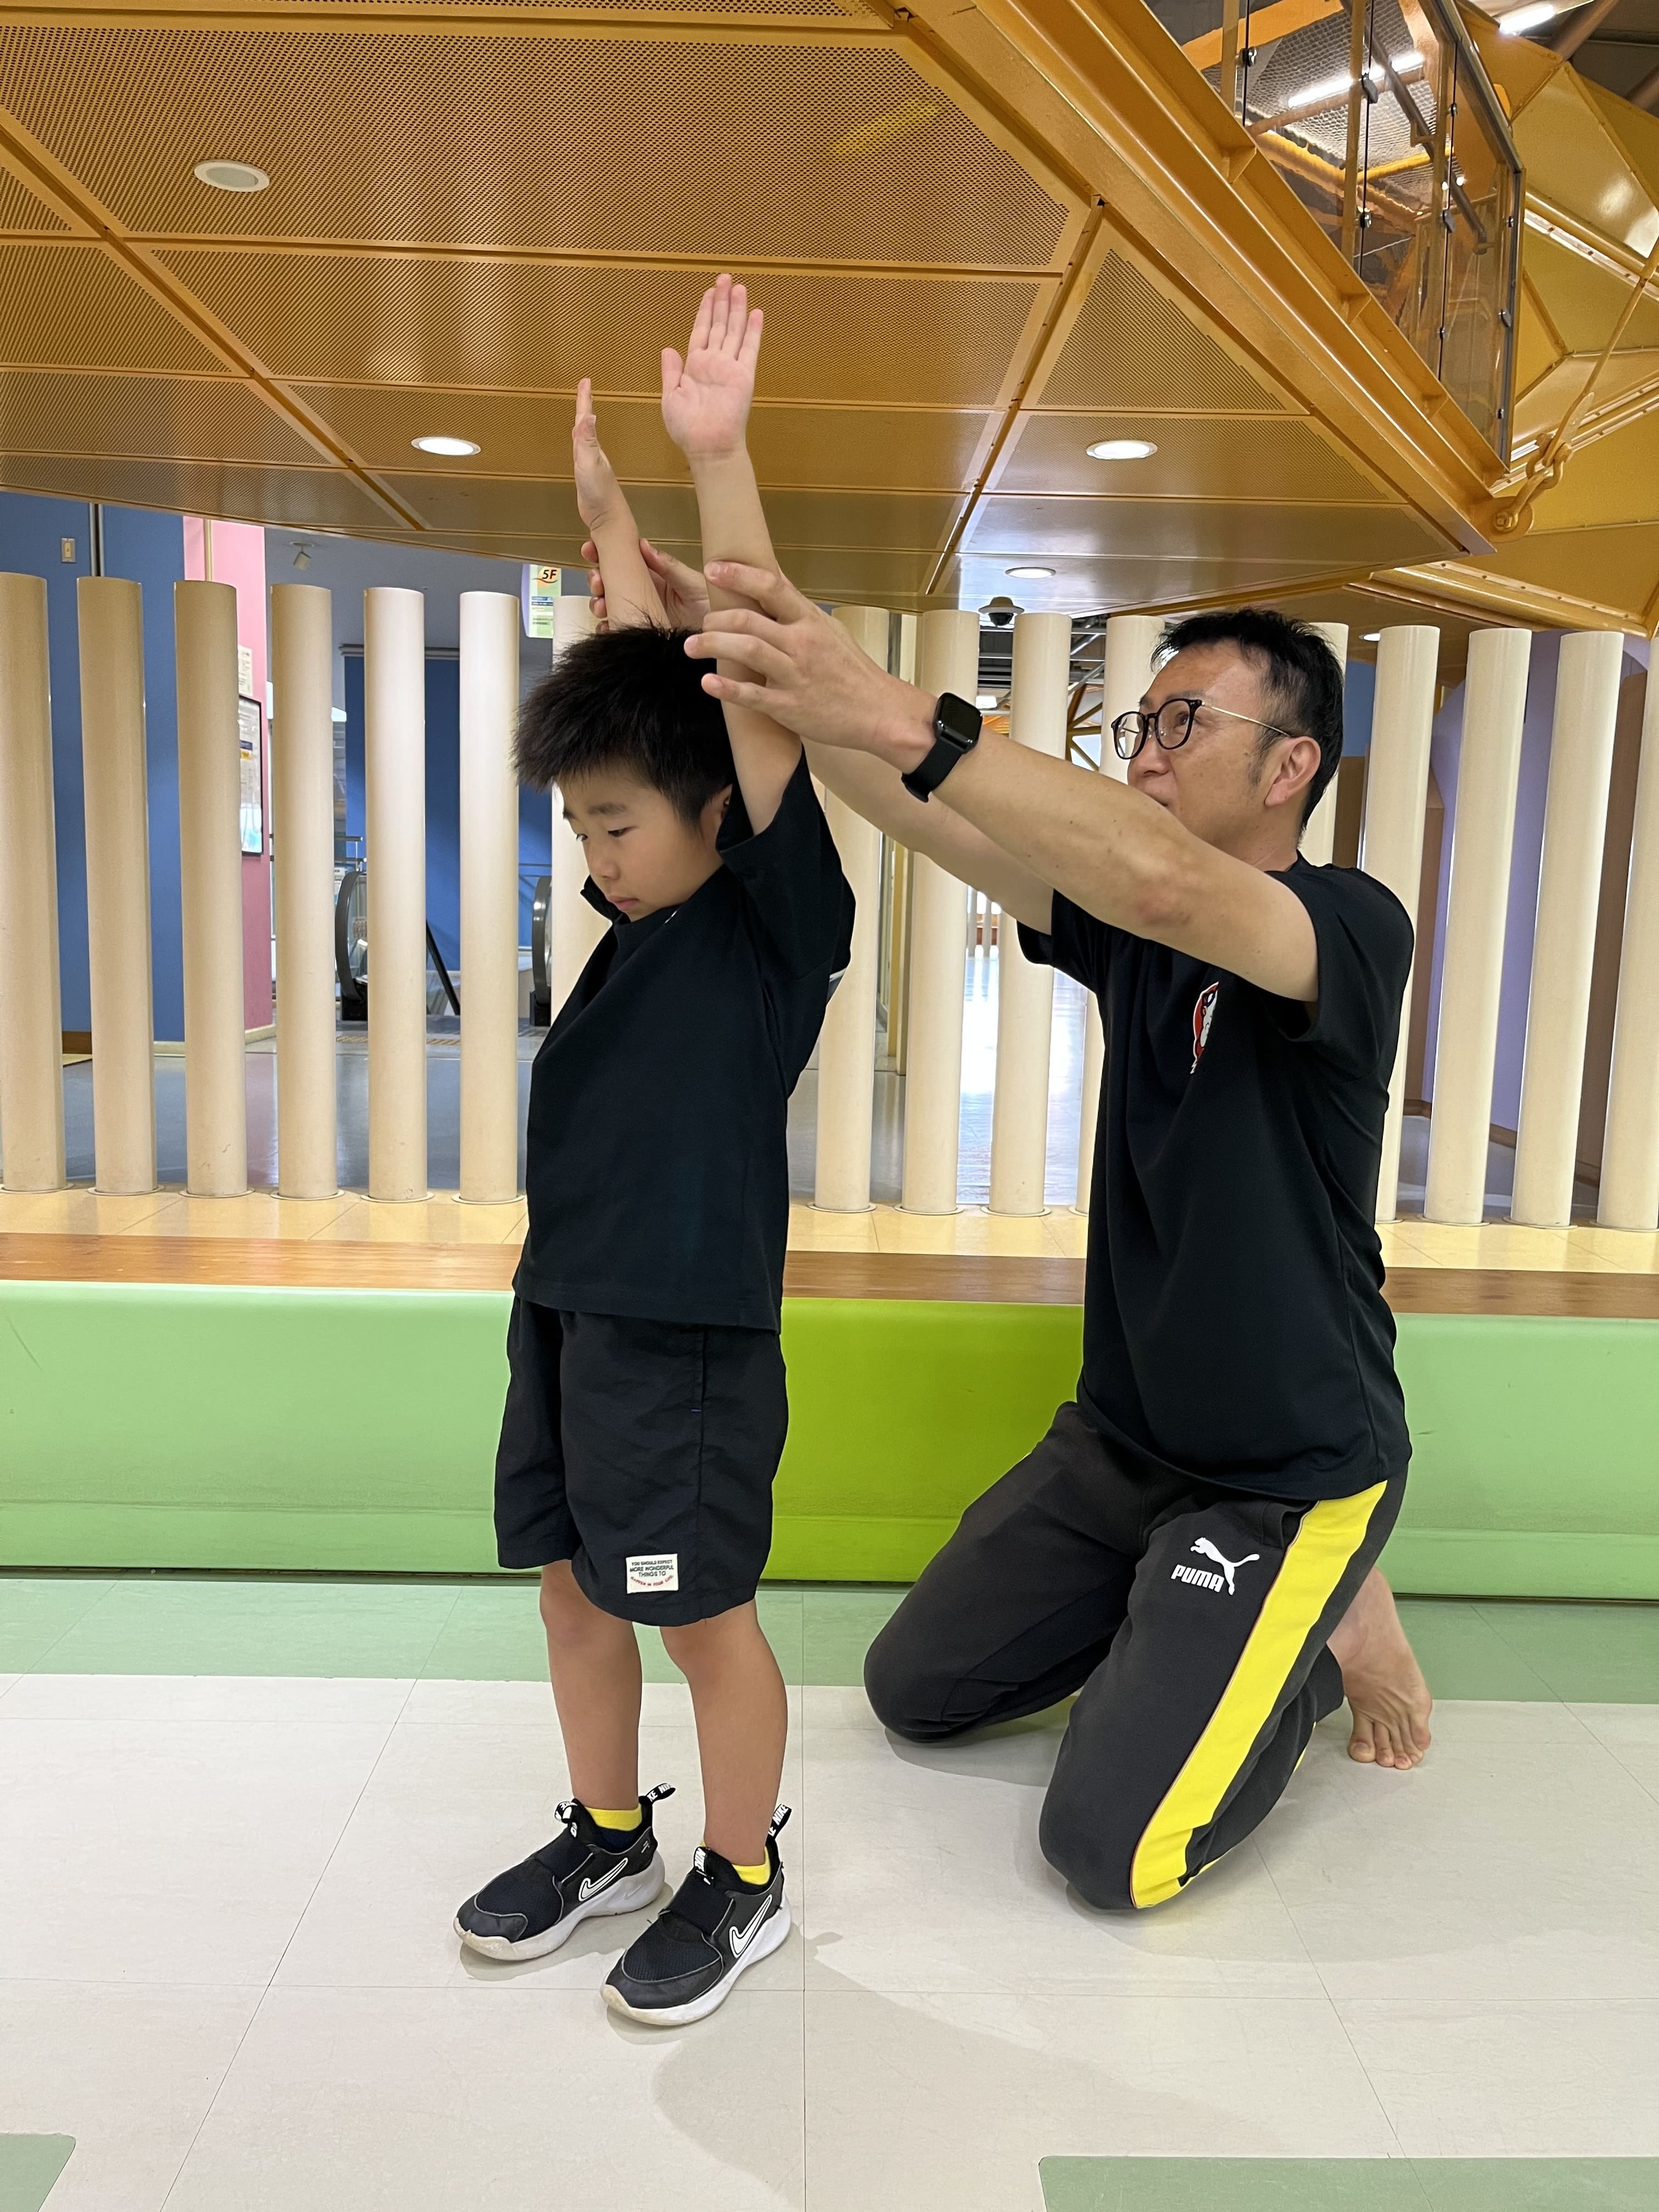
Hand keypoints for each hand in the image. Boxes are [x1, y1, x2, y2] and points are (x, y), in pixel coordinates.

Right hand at [571, 378, 623, 530]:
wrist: (608, 520)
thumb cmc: (600, 495)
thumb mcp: (589, 464)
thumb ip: (587, 441)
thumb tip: (588, 417)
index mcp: (592, 448)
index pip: (586, 418)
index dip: (585, 400)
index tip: (585, 381)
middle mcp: (593, 453)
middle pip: (586, 424)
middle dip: (584, 406)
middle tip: (583, 390)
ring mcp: (591, 465)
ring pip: (585, 438)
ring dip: (583, 423)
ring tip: (581, 411)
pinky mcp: (588, 478)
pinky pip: (582, 454)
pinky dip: (580, 444)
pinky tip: (580, 447)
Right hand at [584, 538, 708, 631]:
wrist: (723, 640)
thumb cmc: (715, 607)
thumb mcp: (693, 583)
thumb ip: (669, 567)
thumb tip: (643, 545)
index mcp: (654, 575)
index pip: (624, 560)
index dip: (604, 553)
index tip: (590, 549)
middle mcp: (643, 593)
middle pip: (611, 582)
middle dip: (598, 579)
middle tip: (597, 582)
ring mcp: (639, 614)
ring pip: (609, 605)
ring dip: (599, 603)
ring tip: (602, 605)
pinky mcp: (640, 635)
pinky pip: (616, 630)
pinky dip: (607, 628)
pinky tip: (606, 627)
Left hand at [661, 274, 762, 464]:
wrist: (707, 446)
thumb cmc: (687, 428)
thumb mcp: (670, 397)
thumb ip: (671, 372)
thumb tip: (667, 349)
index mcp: (694, 366)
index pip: (701, 331)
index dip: (705, 311)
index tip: (709, 292)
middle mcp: (713, 363)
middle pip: (719, 325)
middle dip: (722, 301)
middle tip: (726, 278)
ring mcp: (730, 367)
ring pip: (733, 331)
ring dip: (737, 309)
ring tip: (740, 287)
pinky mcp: (744, 376)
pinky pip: (749, 349)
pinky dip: (753, 331)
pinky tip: (756, 313)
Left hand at [686, 561, 934, 766]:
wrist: (879, 712)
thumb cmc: (852, 672)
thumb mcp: (830, 631)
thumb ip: (799, 611)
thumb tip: (773, 584)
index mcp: (810, 621)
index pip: (771, 587)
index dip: (738, 574)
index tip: (713, 568)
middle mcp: (801, 644)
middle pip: (748, 620)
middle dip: (715, 619)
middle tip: (701, 624)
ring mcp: (794, 676)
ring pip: (746, 651)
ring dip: (712, 646)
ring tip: (691, 647)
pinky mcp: (789, 708)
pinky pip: (752, 695)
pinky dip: (727, 688)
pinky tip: (707, 684)